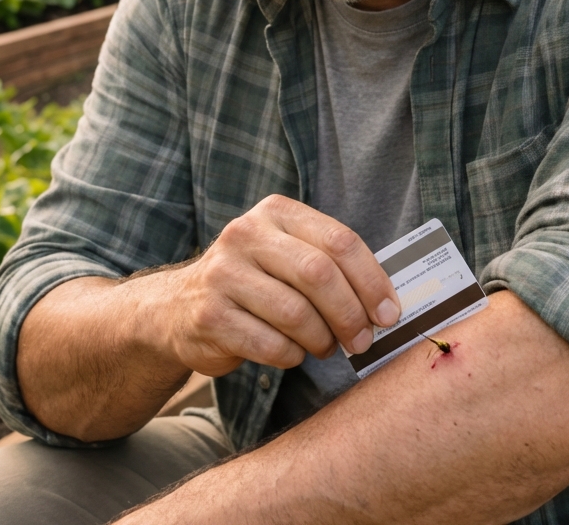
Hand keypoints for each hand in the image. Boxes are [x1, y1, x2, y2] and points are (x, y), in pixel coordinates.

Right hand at [156, 195, 400, 376]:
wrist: (179, 308)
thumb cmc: (255, 282)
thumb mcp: (287, 254)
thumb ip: (330, 265)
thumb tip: (387, 304)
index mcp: (276, 212)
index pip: (338, 240)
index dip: (372, 280)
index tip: (389, 313)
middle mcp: (246, 234)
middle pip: (319, 274)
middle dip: (351, 314)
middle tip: (363, 340)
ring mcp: (223, 273)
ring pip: (296, 314)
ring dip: (322, 340)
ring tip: (324, 346)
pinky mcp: (210, 315)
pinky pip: (271, 344)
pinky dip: (292, 356)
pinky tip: (291, 353)